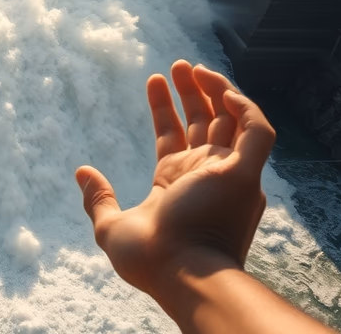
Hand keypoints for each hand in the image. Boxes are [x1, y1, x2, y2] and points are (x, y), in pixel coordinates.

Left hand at [75, 61, 274, 306]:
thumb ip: (98, 198)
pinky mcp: (243, 172)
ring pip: (233, 120)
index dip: (164, 107)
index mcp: (178, 183)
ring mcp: (227, 172)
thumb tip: (81, 171)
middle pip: (205, 122)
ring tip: (192, 66)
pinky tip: (222, 89)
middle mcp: (206, 174)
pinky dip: (247, 108)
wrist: (181, 275)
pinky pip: (259, 131)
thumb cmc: (151, 260)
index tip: (153, 79)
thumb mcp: (112, 227)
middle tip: (179, 64)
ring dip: (217, 89)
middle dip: (194, 92)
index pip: (175, 135)